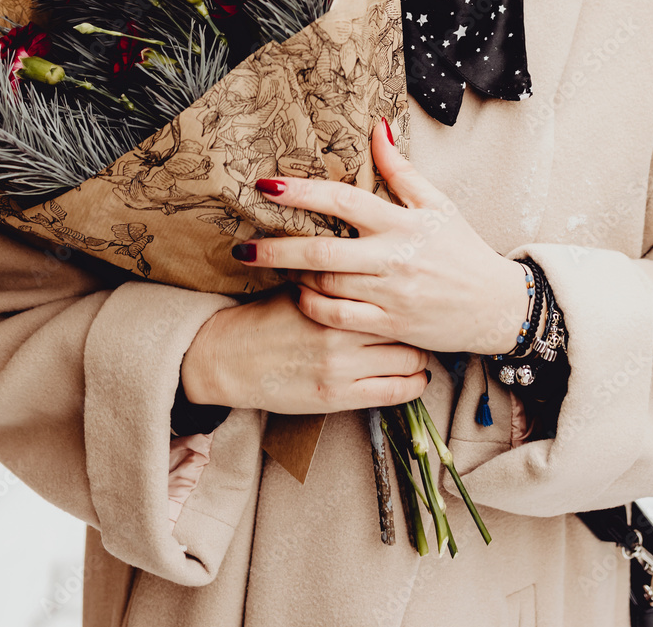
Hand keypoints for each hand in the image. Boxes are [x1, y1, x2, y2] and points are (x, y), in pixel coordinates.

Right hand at [180, 288, 429, 412]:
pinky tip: (416, 378)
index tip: (417, 291)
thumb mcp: (299, 286)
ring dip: (419, 356)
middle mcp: (340, 329)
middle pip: (405, 321)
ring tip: (418, 352)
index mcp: (332, 295)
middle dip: (419, 323)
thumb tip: (371, 256)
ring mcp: (340, 365)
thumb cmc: (266, 317)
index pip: (389, 289)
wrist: (228, 358)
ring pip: (408, 358)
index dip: (408, 292)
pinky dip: (413, 385)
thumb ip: (335, 277)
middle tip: (424, 323)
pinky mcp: (336, 397)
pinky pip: (393, 392)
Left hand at [232, 118, 530, 355]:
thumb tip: (376, 127)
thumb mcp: (439, 205)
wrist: (496, 306)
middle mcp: (394, 259)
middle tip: (243, 250)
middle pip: (323, 252)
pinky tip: (300, 297)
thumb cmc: (464, 251)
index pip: (344, 200)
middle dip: (276, 250)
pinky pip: (339, 318)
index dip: (302, 191)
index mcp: (403, 224)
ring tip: (274, 269)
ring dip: (295, 278)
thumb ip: (402, 170)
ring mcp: (391, 295)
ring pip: (327, 287)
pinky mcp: (391, 325)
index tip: (265, 186)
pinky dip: (314, 308)